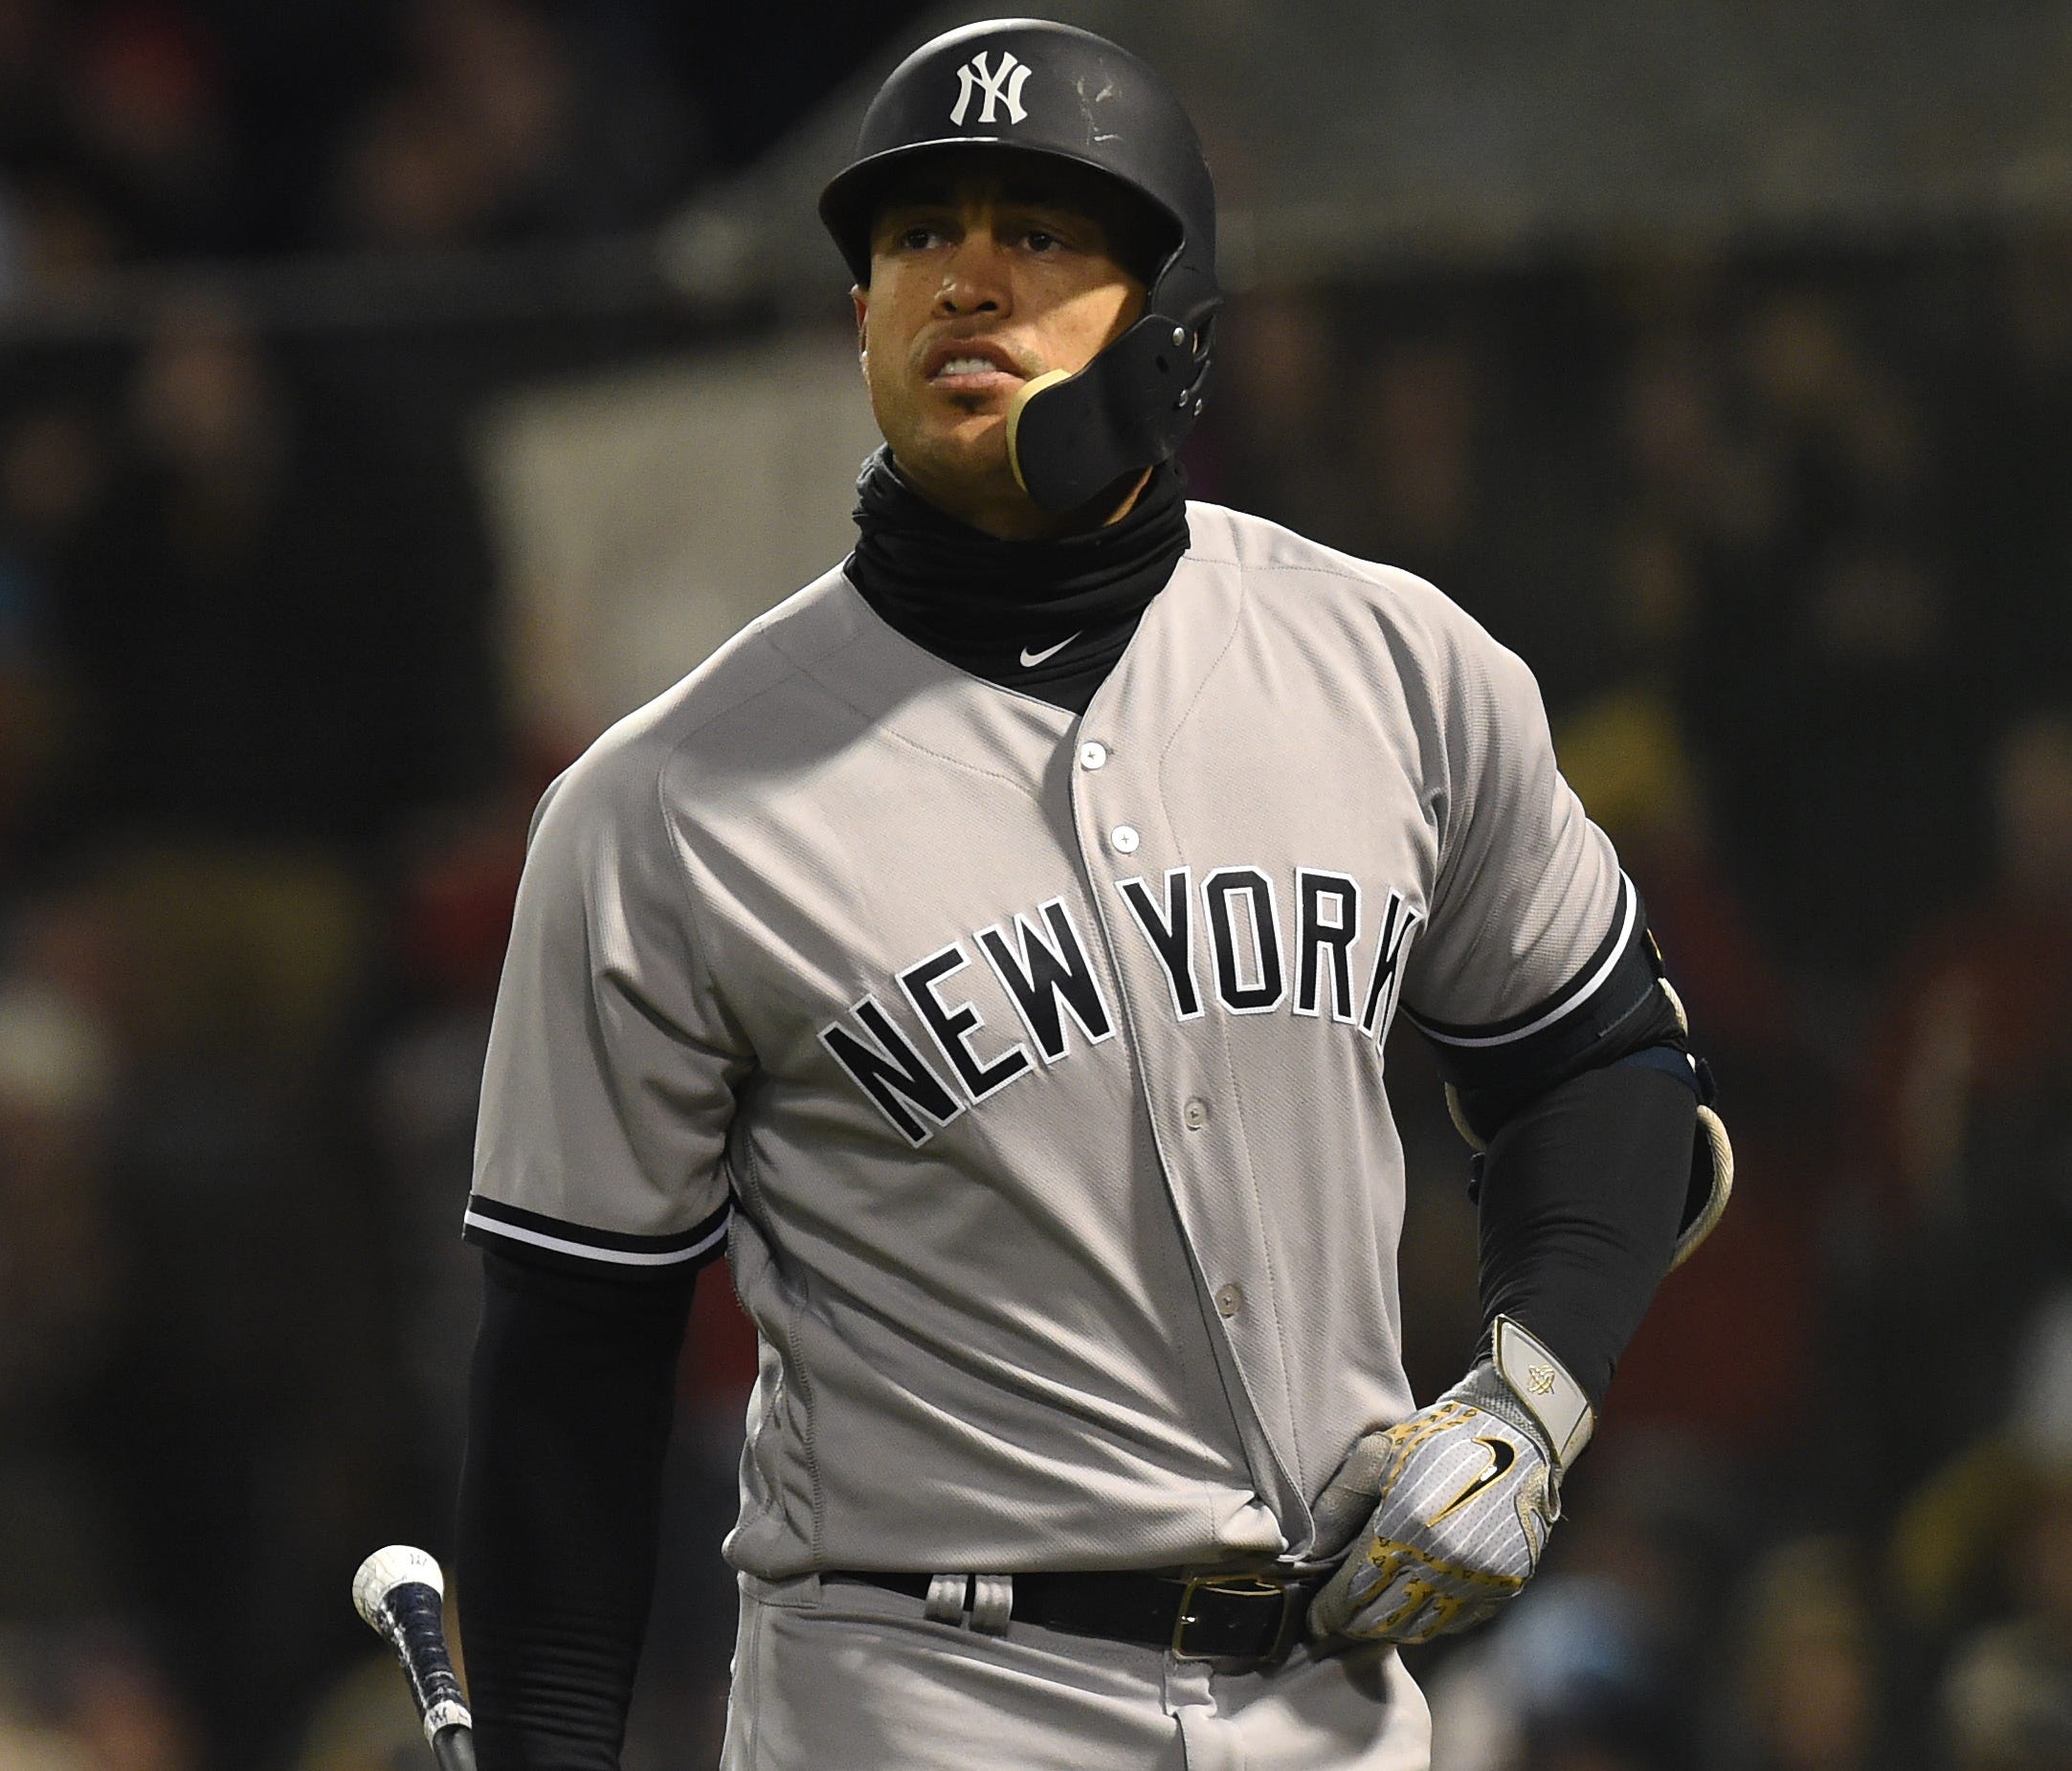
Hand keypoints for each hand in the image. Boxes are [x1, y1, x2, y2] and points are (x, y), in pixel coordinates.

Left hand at [1305, 1317, 1592, 1645]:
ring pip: (1420, 1628)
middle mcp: (1445, 1564)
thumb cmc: (1438, 1436)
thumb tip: (1309, 1552)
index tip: (1311, 1619)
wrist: (1517, 1432)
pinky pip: (1456, 1623)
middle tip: (1335, 1619)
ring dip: (1389, 1627)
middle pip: (1384, 1619)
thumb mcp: (1377, 1454)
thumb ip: (1338, 1504)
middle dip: (1353, 1624)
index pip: (1354, 1592)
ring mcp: (1478, 1580)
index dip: (1328, 1612)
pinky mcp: (1505, 1586)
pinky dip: (1429, 1621)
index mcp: (1407, 1529)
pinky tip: (1413, 1605)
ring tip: (1369, 1615)